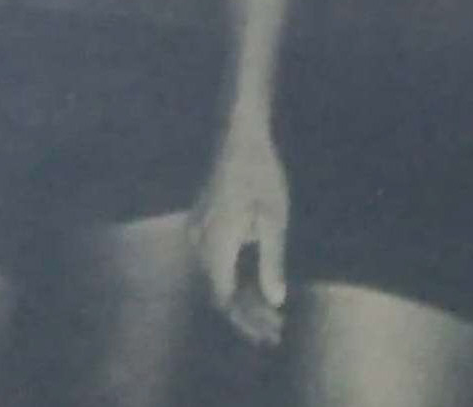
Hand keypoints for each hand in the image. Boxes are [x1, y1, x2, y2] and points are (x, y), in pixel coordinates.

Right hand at [193, 122, 289, 347]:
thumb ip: (273, 261)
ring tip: (271, 318)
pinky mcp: (200, 228)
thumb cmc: (263, 176)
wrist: (239, 140)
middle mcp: (198, 244)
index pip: (226, 299)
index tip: (273, 333)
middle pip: (220, 293)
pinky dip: (234, 280)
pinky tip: (256, 289)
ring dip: (242, 300)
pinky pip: (215, 265)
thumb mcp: (275, 220)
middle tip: (277, 332)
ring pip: (216, 280)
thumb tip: (276, 301)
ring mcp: (196, 236)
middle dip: (247, 316)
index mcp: (216, 245)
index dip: (248, 320)